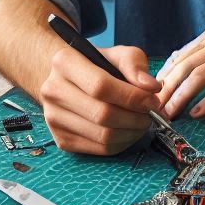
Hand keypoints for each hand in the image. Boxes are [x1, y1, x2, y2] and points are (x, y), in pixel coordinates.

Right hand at [40, 43, 161, 155]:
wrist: (70, 80)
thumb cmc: (98, 65)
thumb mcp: (118, 54)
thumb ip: (135, 65)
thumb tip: (152, 88)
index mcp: (64, 62)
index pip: (100, 86)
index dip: (132, 97)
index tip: (152, 100)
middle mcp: (52, 90)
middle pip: (102, 114)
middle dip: (135, 118)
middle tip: (151, 114)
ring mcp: (53, 118)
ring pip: (103, 136)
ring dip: (132, 132)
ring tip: (143, 122)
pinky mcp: (61, 140)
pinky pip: (99, 149)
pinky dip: (122, 143)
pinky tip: (129, 131)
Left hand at [157, 26, 204, 119]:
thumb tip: (183, 72)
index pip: (182, 53)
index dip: (164, 75)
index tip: (153, 94)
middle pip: (186, 63)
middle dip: (166, 88)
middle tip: (153, 108)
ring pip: (200, 75)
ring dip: (180, 96)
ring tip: (169, 114)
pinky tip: (197, 114)